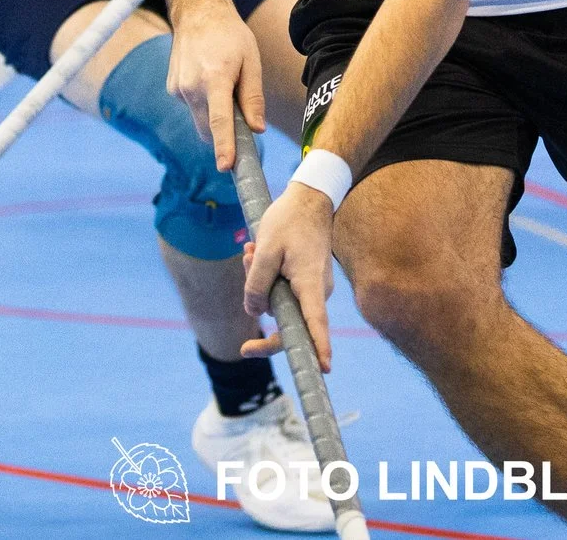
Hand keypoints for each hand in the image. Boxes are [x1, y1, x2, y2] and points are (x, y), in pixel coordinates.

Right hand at [165, 2, 263, 166]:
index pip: (220, 121)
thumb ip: (253, 97)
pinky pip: (192, 107)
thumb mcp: (251, 60)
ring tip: (224, 81)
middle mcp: (191, 86)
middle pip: (208, 129)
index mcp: (215, 78)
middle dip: (224, 134)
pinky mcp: (172, 89)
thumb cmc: (230, 35)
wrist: (197, 12)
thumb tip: (256, 129)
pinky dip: (204, 102)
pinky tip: (209, 77)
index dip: (225, 147)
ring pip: (200, 119)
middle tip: (242, 120)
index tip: (226, 167)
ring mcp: (178, 89)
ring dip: (214, 114)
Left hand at [239, 183, 335, 370]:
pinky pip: (284, 290)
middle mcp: (316, 291)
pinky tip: (255, 251)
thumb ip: (256, 284)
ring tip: (250, 250)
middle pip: (289, 321)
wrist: (309, 197)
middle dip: (261, 311)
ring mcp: (313, 287)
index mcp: (310, 283)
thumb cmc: (289, 221)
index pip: (316, 323)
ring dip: (259, 283)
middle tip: (245, 310)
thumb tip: (255, 312)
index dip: (319, 347)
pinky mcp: (306, 281)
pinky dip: (267, 277)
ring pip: (281, 302)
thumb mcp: (265, 250)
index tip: (322, 370)